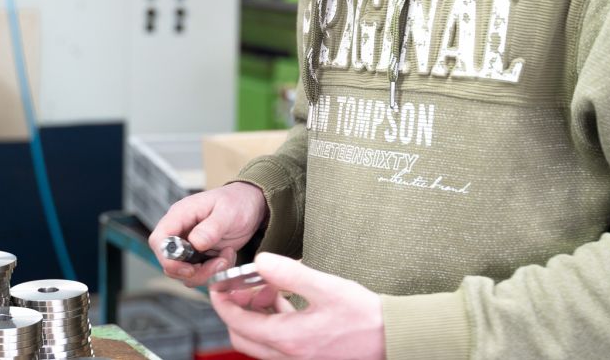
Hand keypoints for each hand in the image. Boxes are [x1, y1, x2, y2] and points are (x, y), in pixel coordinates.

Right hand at [148, 182, 267, 286]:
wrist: (250, 205)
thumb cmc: (236, 201)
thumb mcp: (227, 211)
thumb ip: (211, 227)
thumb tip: (194, 243)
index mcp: (180, 215)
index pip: (159, 240)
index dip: (168, 258)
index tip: (189, 269)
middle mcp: (180, 231)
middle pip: (170, 262)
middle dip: (193, 271)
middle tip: (219, 263)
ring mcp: (189, 245)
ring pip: (184, 272)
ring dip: (207, 272)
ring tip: (227, 256)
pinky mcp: (200, 256)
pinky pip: (199, 273)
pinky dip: (214, 272)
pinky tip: (228, 257)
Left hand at [210, 252, 384, 359]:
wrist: (392, 338)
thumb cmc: (364, 315)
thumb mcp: (326, 287)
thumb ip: (290, 274)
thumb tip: (260, 260)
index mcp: (289, 339)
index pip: (239, 323)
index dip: (223, 303)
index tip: (217, 285)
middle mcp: (288, 355)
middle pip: (243, 336)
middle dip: (236, 308)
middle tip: (240, 284)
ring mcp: (297, 357)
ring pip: (260, 338)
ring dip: (256, 312)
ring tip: (267, 284)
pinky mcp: (307, 353)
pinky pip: (277, 338)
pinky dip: (273, 318)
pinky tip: (284, 296)